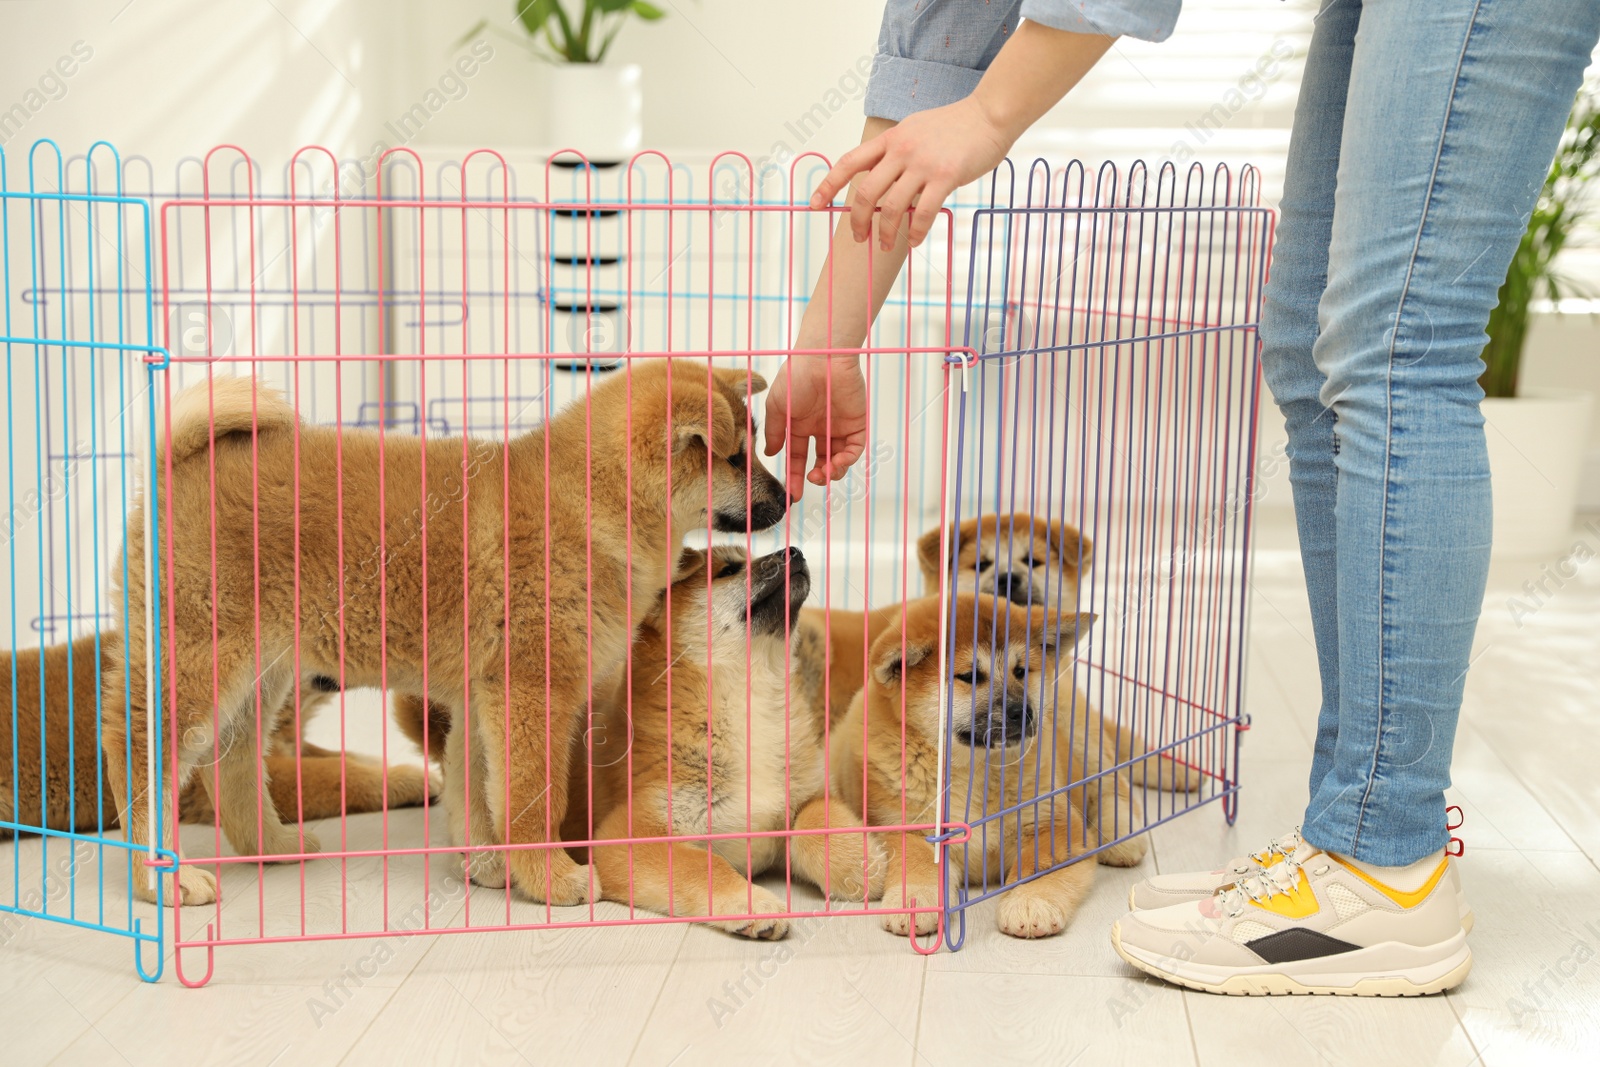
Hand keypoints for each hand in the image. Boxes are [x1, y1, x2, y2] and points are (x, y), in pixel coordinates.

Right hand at [763, 356, 868, 500]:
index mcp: (799, 426)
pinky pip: (854, 449)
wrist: (822, 359)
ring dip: (831, 472)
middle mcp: (819, 429)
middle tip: (811, 481)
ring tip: (823, 473)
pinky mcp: (857, 424)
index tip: (792, 494)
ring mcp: (839, 427)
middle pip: (819, 462)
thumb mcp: (777, 408)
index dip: (794, 476)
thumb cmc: (796, 378)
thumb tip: (770, 453)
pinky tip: (836, 463)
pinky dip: (847, 460)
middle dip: (815, 477)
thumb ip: (775, 432)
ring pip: (838, 459)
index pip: (797, 457)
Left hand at [810, 95, 1011, 251]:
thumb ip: (898, 152)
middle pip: (866, 192)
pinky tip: (913, 241)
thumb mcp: (915, 130)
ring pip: (892, 207)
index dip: (828, 185)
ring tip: (887, 245)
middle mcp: (902, 151)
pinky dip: (915, 232)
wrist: (989, 113)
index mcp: (890, 139)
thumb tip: (885, 181)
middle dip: (858, 220)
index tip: (816, 204)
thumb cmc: (955, 125)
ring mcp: (923, 164)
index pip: (849, 162)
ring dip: (886, 232)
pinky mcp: (945, 177)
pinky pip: (923, 212)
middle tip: (859, 237)